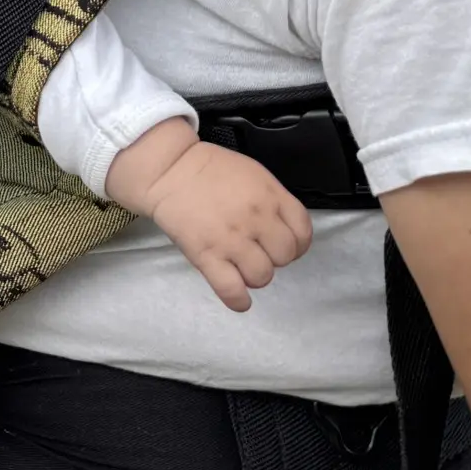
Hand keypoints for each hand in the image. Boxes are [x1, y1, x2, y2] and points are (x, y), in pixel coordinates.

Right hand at [109, 121, 312, 312]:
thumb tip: (280, 229)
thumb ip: (272, 200)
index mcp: (270, 196)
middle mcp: (257, 220)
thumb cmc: (209, 168)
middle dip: (273, 257)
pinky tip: (239, 298)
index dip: (296, 243)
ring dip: (255, 275)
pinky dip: (239, 300)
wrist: (168, 169)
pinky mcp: (207, 256)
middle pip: (285, 257)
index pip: (303, 233)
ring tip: (241, 266)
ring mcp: (232, 240)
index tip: (282, 243)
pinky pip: (232, 290)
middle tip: (256, 250)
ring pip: (262, 276)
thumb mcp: (252, 173)